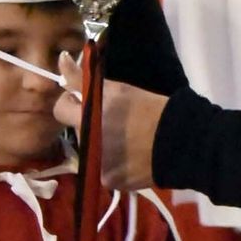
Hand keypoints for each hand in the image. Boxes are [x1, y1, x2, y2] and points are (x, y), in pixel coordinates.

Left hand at [56, 58, 168, 190]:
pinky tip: (133, 158)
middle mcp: (87, 144)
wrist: (180, 142)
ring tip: (129, 140)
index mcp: (86, 119)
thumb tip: (61, 58)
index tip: (87, 101)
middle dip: (90, 125)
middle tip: (116, 121)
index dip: (71, 103)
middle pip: (78, 132)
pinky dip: (115, 165)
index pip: (60, 109)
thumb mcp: (117, 89)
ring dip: (103, 146)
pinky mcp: (110, 182)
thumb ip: (82, 77)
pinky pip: (105, 170)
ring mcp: (97, 166)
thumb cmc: (149, 109)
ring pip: (92, 152)